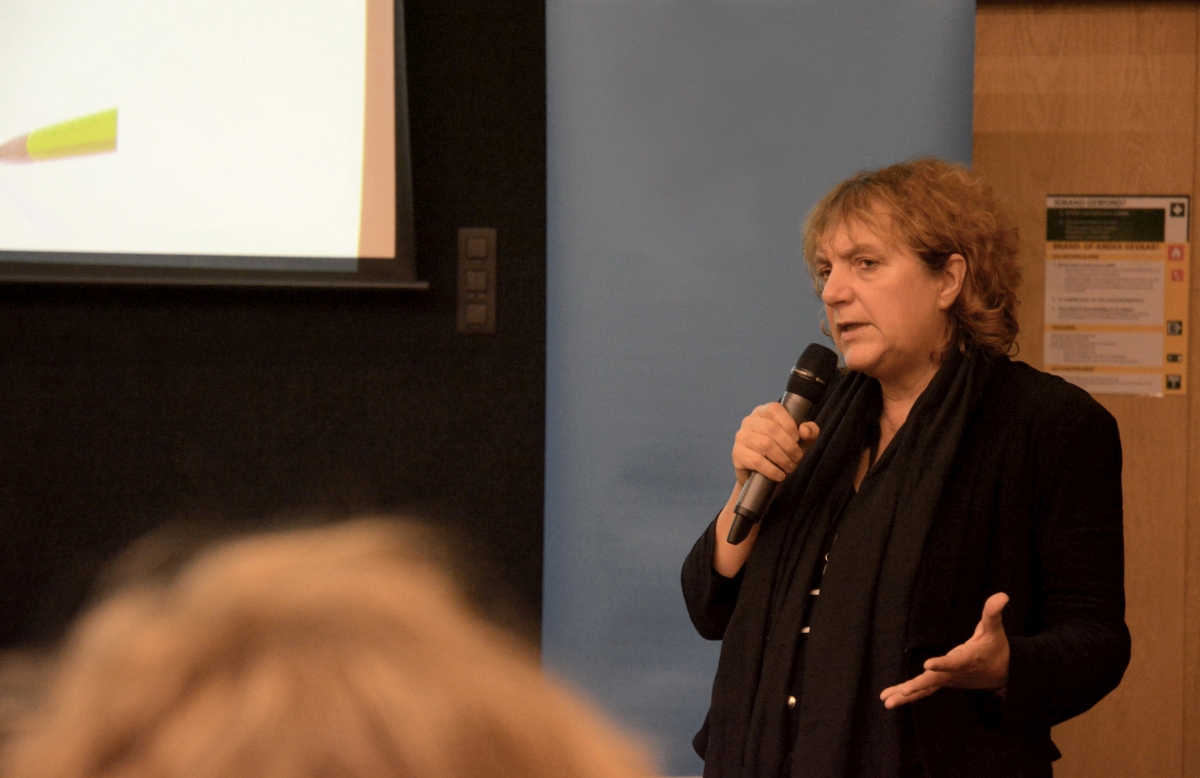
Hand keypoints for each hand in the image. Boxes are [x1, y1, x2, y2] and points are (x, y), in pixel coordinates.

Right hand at [732, 403, 819, 485]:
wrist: (761, 475)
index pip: (775, 409)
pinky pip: (756, 460)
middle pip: (771, 428)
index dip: (789, 424)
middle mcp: (749, 421)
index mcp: (763, 412)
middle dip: (789, 445)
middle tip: (797, 458)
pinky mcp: (737, 454)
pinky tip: (779, 475)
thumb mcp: (800, 441)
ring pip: (765, 444)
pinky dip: (772, 470)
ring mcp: (741, 437)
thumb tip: (805, 430)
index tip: (798, 439)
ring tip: (790, 467)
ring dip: (782, 458)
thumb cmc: (781, 451)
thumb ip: (809, 432)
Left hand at [879, 592, 1010, 708]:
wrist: (1002, 673)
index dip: (942, 664)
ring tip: (887, 702)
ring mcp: (947, 680)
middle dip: (918, 686)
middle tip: (903, 692)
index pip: (954, 662)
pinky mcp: (942, 683)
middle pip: (935, 680)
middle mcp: (955, 673)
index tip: (928, 665)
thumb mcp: (994, 629)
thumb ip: (993, 612)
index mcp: (967, 659)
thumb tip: (1002, 595)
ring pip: (926, 689)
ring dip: (907, 695)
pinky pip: (924, 690)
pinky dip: (907, 694)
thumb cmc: (995, 648)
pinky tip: (888, 697)